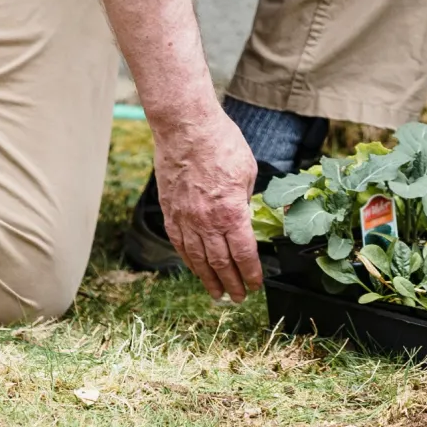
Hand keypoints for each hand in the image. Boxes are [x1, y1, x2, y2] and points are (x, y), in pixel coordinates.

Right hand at [149, 105, 263, 302]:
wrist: (186, 127)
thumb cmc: (221, 143)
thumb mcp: (249, 172)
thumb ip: (249, 200)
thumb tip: (251, 217)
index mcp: (231, 213)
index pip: (243, 255)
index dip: (251, 274)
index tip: (256, 285)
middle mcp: (207, 222)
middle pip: (221, 263)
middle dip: (232, 284)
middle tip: (238, 298)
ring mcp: (186, 218)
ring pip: (198, 259)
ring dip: (209, 279)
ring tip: (217, 294)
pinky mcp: (171, 211)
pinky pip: (180, 244)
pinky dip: (189, 260)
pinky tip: (195, 268)